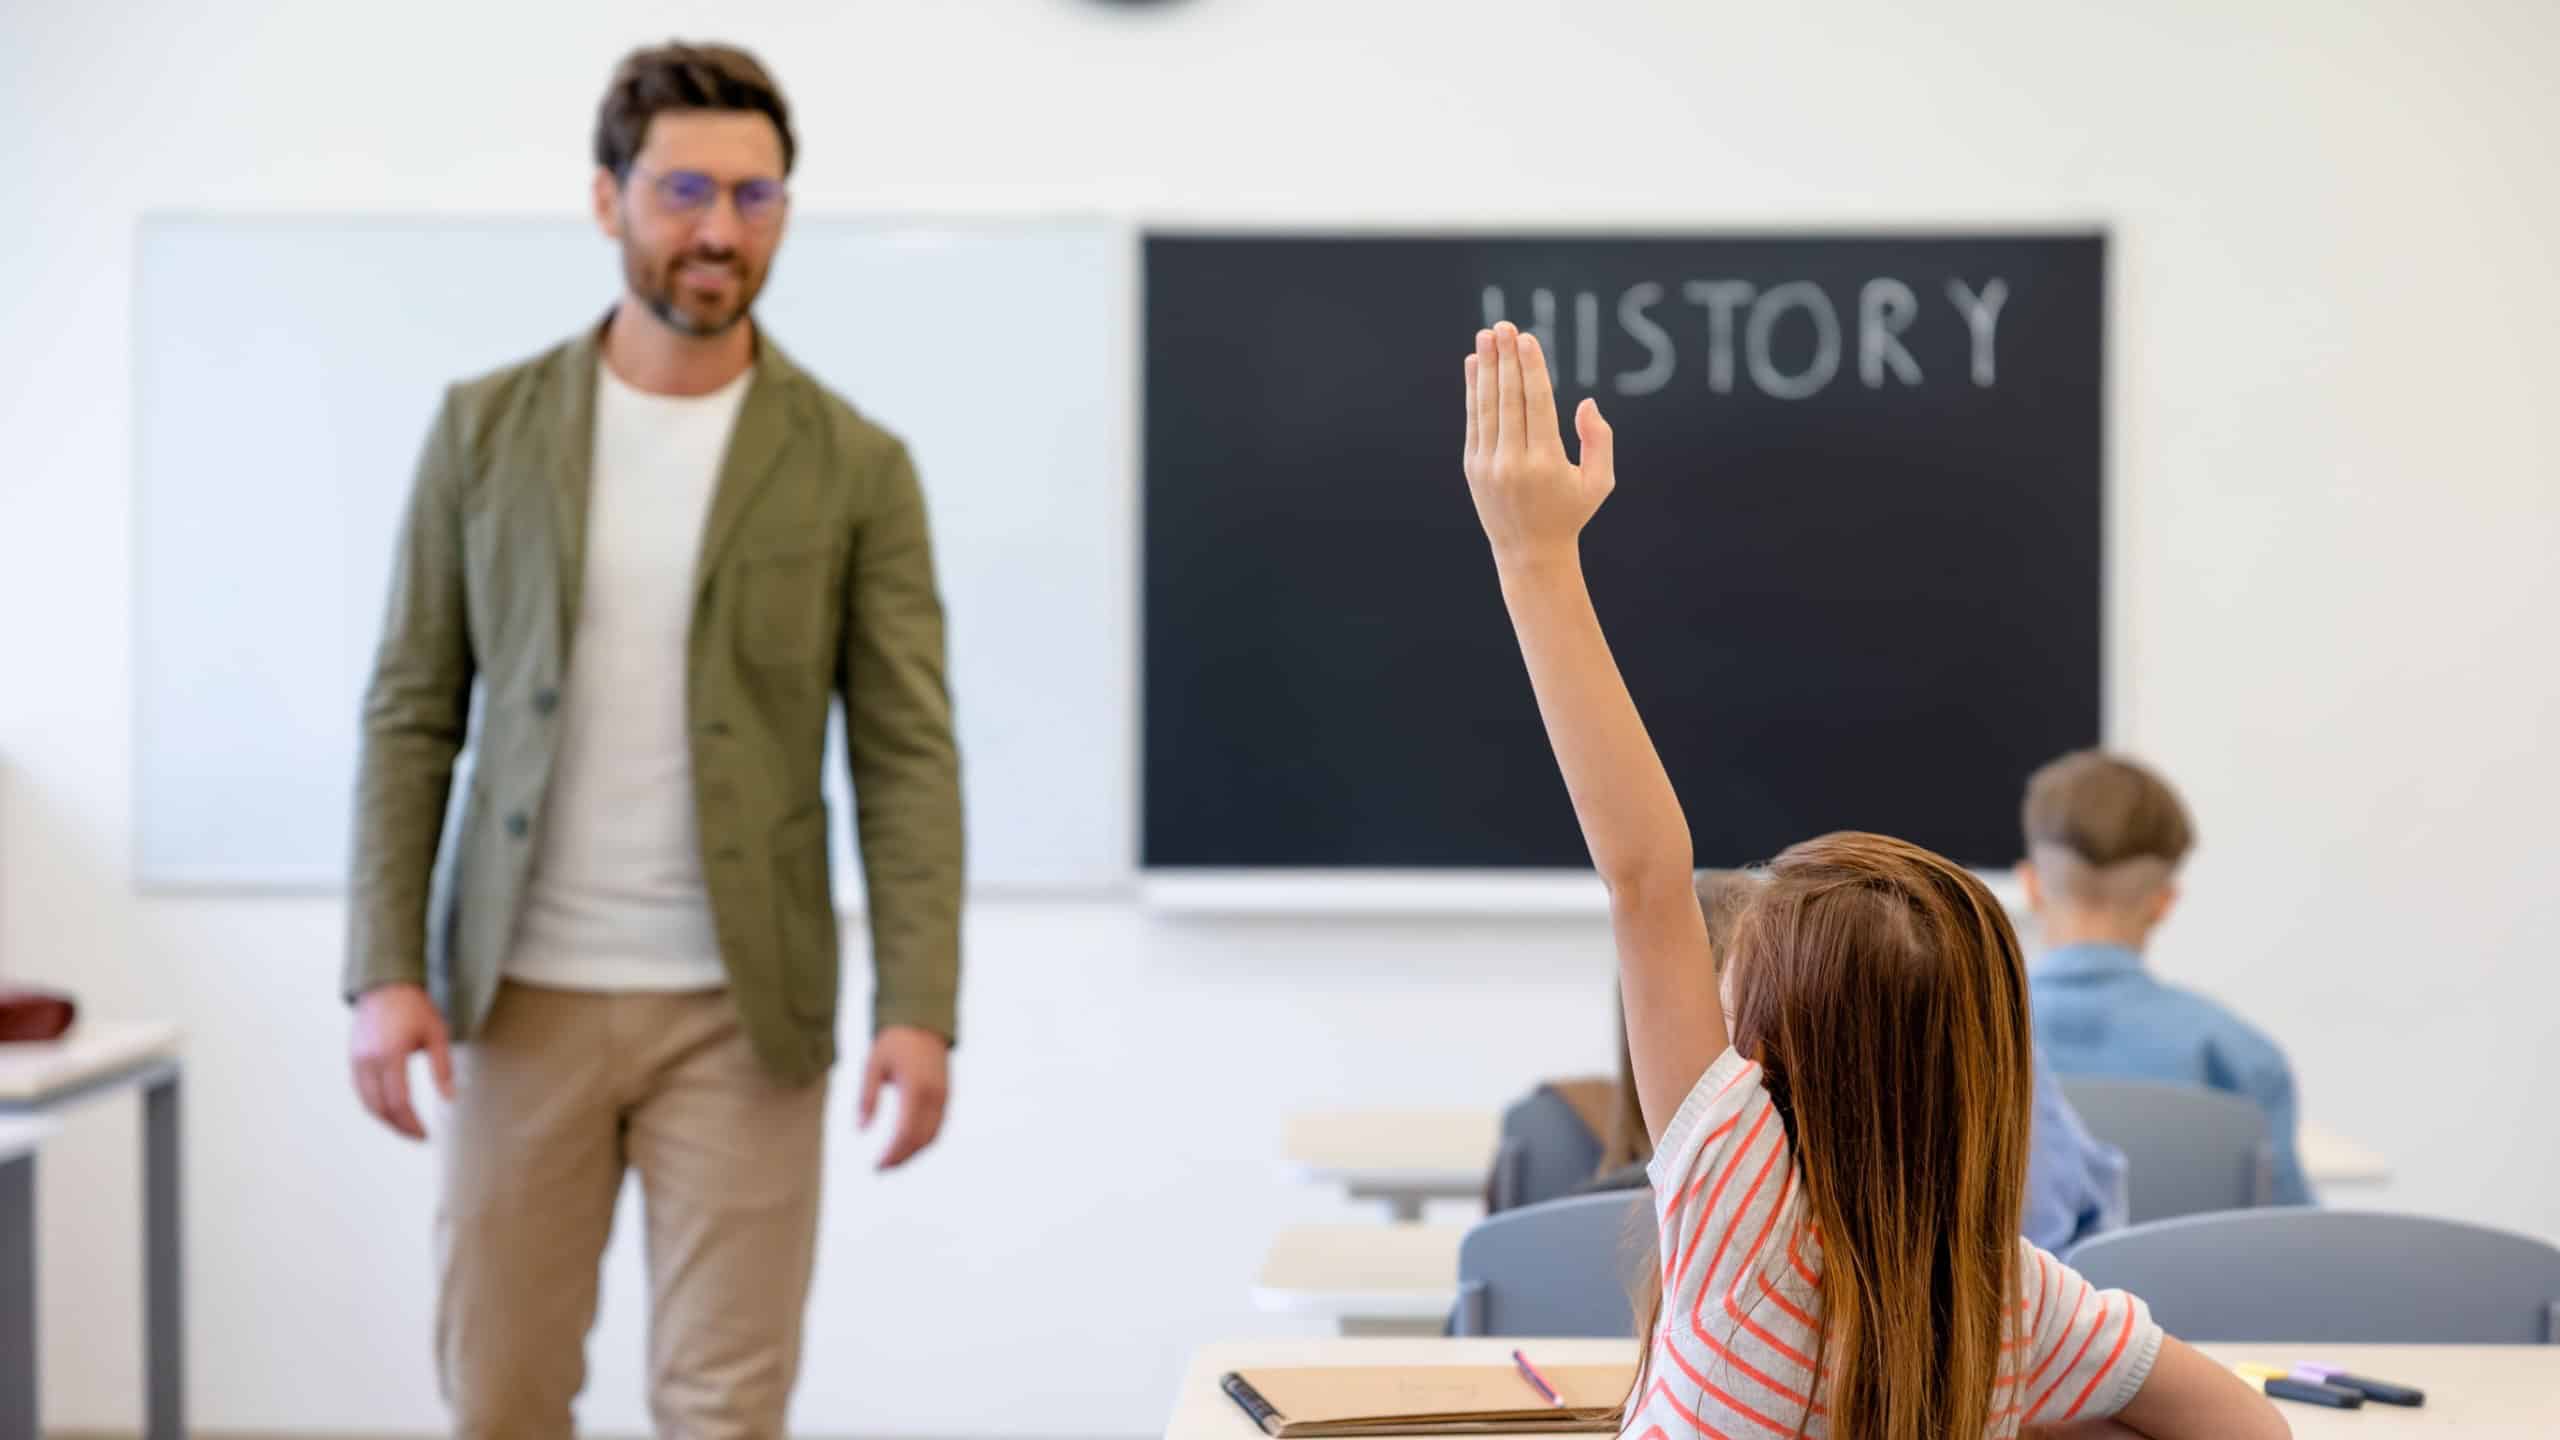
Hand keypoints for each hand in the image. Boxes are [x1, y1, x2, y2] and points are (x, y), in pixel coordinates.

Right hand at [349, 982, 453, 1140]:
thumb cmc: (415, 1008)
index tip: (425, 1135)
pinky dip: (375, 1105)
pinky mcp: (352, 1059)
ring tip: (406, 1127)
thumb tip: (450, 1099)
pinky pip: (361, 1091)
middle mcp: (368, 1061)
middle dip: (399, 1127)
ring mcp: (357, 1060)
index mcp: (390, 1054)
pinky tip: (391, 1110)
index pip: (398, 1102)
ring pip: (367, 1103)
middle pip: (380, 1108)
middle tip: (418, 1136)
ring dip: (386, 1119)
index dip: (411, 1123)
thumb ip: (442, 1068)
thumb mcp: (437, 1034)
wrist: (385, 986)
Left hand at [858, 1024, 950, 1170]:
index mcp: (915, 1088)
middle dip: (902, 1158)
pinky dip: (923, 1140)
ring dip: (914, 1152)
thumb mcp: (873, 1065)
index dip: (892, 1154)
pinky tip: (906, 1144)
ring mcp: (944, 1096)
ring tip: (893, 1160)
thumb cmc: (894, 1042)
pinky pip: (937, 1126)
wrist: (923, 1021)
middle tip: (881, 1169)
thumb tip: (861, 1130)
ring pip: (932, 1136)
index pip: (905, 1133)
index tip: (876, 1167)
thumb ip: (867, 1097)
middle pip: (920, 1140)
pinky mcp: (946, 1095)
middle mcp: (934, 1095)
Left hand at [1462, 321, 1615, 568]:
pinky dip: (1473, 391)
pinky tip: (1473, 366)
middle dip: (1505, 359)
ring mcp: (1489, 465)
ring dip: (1485, 368)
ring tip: (1485, 336)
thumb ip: (1599, 440)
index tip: (1526, 339)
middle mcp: (1514, 462)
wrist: (1530, 553)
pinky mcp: (1473, 467)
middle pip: (1508, 399)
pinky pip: (1474, 421)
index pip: (1536, 404)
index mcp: (1546, 463)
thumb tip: (1586, 402)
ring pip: (1487, 406)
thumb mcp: (1599, 482)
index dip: (1530, 368)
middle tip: (1503, 326)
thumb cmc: (1571, 512)